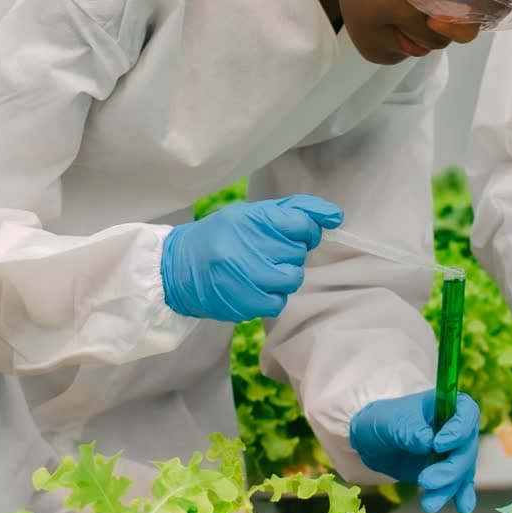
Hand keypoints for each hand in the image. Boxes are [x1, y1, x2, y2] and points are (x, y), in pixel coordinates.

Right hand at [160, 195, 342, 321]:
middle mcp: (251, 246)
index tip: (296, 233)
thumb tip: (336, 216)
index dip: (306, 230)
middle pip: (299, 252)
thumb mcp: (250, 213)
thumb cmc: (220, 237)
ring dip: (282, 275)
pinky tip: (253, 286)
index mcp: (253, 218)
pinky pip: (279, 301)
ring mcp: (248, 276)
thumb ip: (294, 210)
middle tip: (266, 252)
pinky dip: (271, 295)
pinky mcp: (246, 302)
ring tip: (260, 270)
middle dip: (289, 253)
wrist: (175, 269)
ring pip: (293, 277)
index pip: (303, 223)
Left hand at [349, 390, 480, 512]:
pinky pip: (460, 484)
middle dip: (450, 469)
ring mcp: (454, 452)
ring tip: (428, 504)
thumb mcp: (390, 422)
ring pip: (461, 471)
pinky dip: (461, 496)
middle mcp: (457, 428)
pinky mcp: (448, 472)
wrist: (373, 443)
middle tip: (425, 481)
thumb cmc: (384, 421)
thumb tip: (426, 442)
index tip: (437, 445)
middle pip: (467, 448)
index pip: (467, 412)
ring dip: (448, 488)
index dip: (459, 429)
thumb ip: (409, 430)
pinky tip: (463, 508)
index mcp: (448, 405)